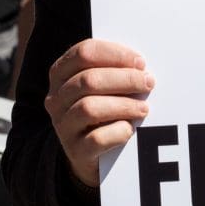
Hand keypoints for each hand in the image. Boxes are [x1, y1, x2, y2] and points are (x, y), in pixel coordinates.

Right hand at [45, 39, 153, 187]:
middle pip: (88, 80)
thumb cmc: (103, 108)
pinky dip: (118, 132)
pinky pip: (96, 139)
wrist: (89, 152)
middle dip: (124, 79)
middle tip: (148, 83)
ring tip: (144, 108)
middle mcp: (56, 98)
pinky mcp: (75, 150)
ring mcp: (63, 125)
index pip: (83, 53)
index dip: (115, 54)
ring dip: (123, 105)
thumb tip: (142, 65)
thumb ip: (115, 70)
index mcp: (61, 73)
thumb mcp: (102, 86)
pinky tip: (130, 129)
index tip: (140, 62)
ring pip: (89, 108)